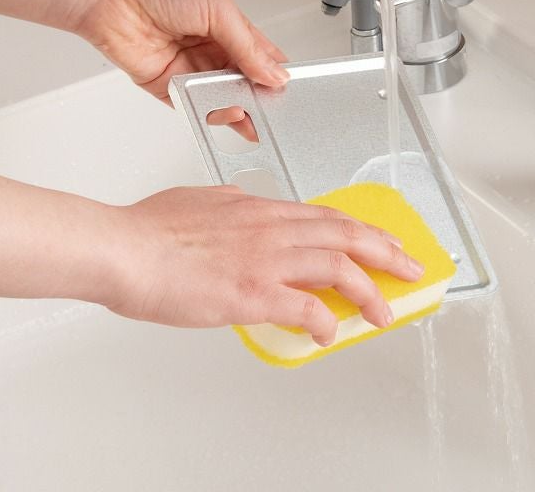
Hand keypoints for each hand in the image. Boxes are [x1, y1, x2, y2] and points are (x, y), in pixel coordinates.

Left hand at [76, 0, 287, 136]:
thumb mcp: (217, 8)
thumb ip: (248, 46)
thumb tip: (274, 72)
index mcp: (226, 24)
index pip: (261, 54)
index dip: (276, 71)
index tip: (290, 88)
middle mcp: (209, 48)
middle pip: (243, 81)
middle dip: (259, 95)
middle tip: (273, 108)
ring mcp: (189, 69)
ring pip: (222, 98)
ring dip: (238, 107)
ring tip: (250, 112)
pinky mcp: (169, 88)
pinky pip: (195, 108)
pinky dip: (211, 113)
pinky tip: (224, 111)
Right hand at [104, 186, 424, 345]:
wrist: (123, 249)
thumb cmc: (150, 229)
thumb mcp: (201, 201)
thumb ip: (231, 206)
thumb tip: (245, 208)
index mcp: (259, 209)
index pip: (326, 216)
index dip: (362, 230)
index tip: (383, 242)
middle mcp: (270, 228)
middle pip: (346, 235)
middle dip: (387, 253)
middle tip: (410, 269)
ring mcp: (264, 259)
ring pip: (338, 267)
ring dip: (369, 291)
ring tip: (384, 313)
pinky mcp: (252, 292)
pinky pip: (307, 307)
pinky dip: (325, 321)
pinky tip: (329, 333)